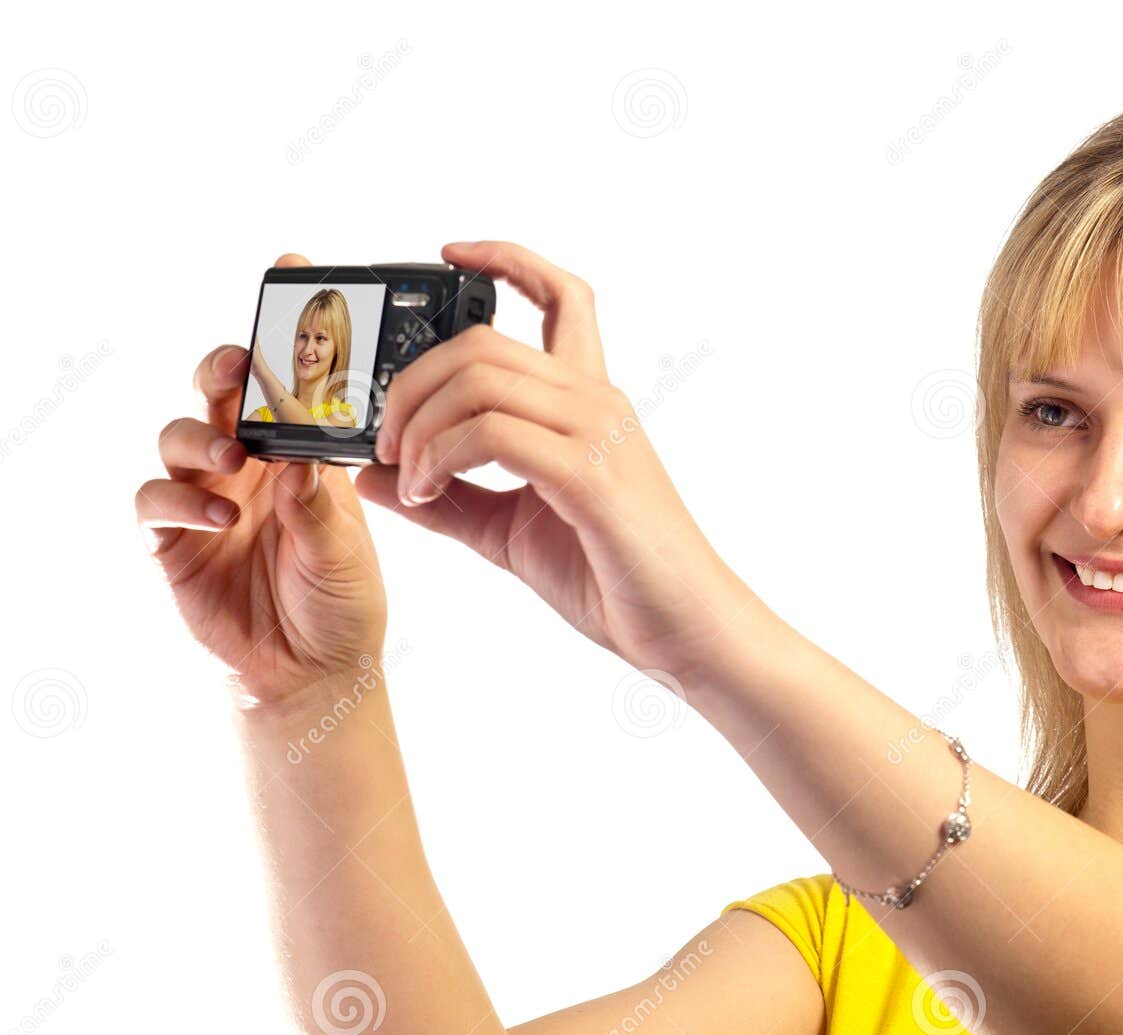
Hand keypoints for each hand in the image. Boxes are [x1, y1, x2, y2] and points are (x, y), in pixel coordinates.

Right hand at [136, 253, 386, 708]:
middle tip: (244, 368)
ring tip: (237, 458)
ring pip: (179, 434)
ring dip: (202, 436)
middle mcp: (249, 464)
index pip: (285, 380)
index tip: (291, 270)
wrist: (316, 671)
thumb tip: (297, 453)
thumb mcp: (346, 544)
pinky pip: (155, 500)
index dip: (279, 324)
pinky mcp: (172, 540)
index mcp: (300, 452)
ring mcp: (206, 497)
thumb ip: (319, 500)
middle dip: (226, 369)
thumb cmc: (344, 600)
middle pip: (219, 391)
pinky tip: (221, 515)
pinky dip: (182, 499)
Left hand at [354, 240, 750, 684]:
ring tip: (406, 475)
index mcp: (588, 403)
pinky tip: (426, 490)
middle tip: (385, 440)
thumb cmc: (614, 578)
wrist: (686, 628)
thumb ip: (446, 497)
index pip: (562, 296)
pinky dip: (438, 457)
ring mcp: (595, 432)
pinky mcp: (588, 474)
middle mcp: (595, 401)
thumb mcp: (510, 530)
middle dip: (410, 381)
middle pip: (482, 341)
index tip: (451, 254)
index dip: (506, 258)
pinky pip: (491, 433)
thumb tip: (373, 476)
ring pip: (479, 378)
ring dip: (417, 423)